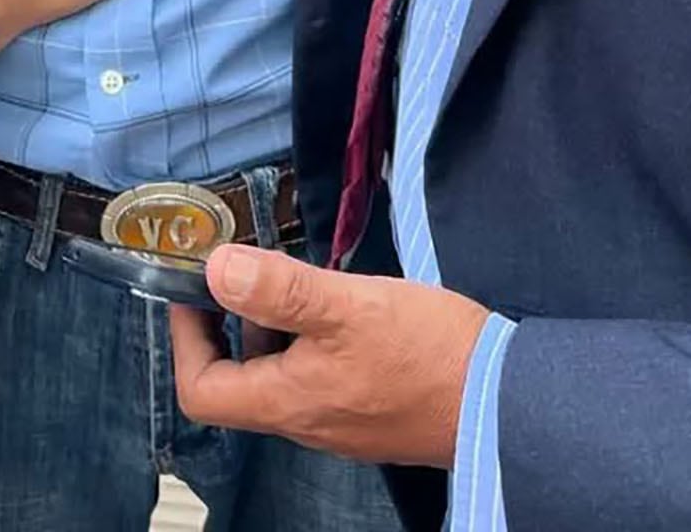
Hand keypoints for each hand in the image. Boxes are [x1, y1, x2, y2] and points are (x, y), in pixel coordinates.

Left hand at [170, 245, 490, 468]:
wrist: (505, 398)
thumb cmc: (427, 353)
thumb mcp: (347, 306)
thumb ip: (279, 288)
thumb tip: (216, 269)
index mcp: (288, 402)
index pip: (203, 392)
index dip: (185, 340)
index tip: (193, 289)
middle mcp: (305, 421)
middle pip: (239, 381)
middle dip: (230, 321)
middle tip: (244, 269)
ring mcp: (338, 419)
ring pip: (280, 373)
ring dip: (273, 324)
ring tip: (297, 276)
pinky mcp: (368, 408)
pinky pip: (317, 374)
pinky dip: (310, 336)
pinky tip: (339, 301)